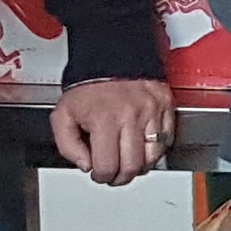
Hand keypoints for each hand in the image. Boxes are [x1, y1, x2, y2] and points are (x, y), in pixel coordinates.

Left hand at [52, 75, 177, 187]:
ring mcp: (152, 111)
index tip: (98, 173)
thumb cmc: (88, 84)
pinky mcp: (165, 105)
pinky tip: (142, 146)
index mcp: (105, 119)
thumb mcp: (62, 114)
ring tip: (128, 160)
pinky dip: (156, 148)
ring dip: (140, 165)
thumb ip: (67, 145)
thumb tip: (86, 164)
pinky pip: (167, 139)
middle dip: (121, 176)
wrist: (111, 54)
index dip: (101, 176)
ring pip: (153, 157)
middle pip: (133, 166)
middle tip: (114, 173)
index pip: (108, 166)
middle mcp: (131, 116)